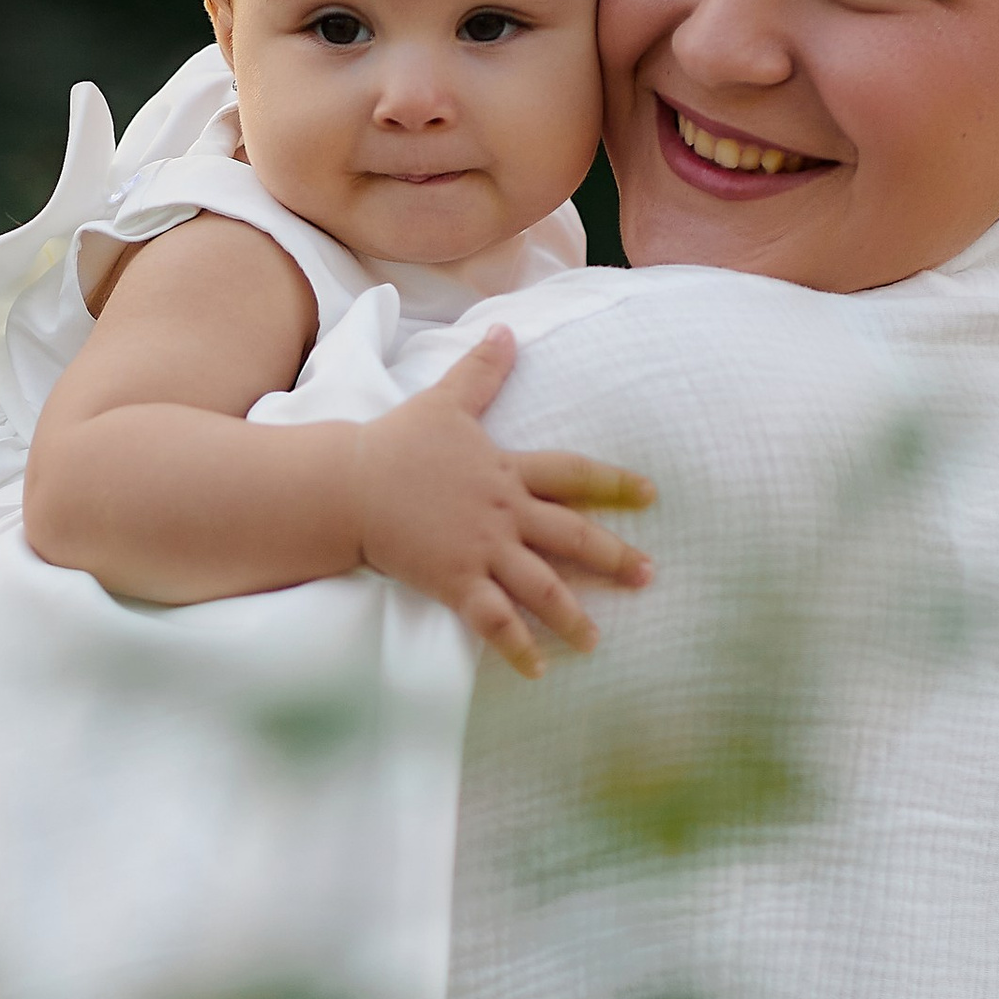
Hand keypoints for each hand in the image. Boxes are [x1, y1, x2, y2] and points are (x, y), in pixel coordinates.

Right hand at [349, 328, 653, 677]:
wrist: (348, 485)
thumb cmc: (395, 444)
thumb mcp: (445, 401)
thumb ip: (482, 371)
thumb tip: (506, 329)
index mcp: (507, 470)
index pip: (572, 474)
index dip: (613, 482)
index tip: (650, 494)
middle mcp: (504, 512)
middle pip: (570, 535)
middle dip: (612, 556)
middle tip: (648, 576)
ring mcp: (481, 549)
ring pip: (540, 586)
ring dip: (571, 616)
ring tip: (596, 643)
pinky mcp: (454, 580)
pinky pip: (493, 619)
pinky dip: (516, 646)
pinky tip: (537, 670)